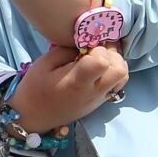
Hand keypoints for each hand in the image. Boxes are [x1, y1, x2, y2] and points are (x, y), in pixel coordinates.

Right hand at [12, 44, 128, 134]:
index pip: (102, 62)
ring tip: (99, 57)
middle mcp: (93, 92)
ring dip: (115, 62)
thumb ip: (66, 50)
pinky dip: (114, 71)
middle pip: (119, 69)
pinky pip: (118, 83)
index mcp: (77, 82)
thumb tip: (85, 40)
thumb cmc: (35, 88)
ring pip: (123, 76)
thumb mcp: (44, 63)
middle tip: (96, 48)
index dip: (98, 48)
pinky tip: (99, 68)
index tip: (86, 46)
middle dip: (111, 53)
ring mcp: (99, 98)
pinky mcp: (101, 101)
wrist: (34, 116)